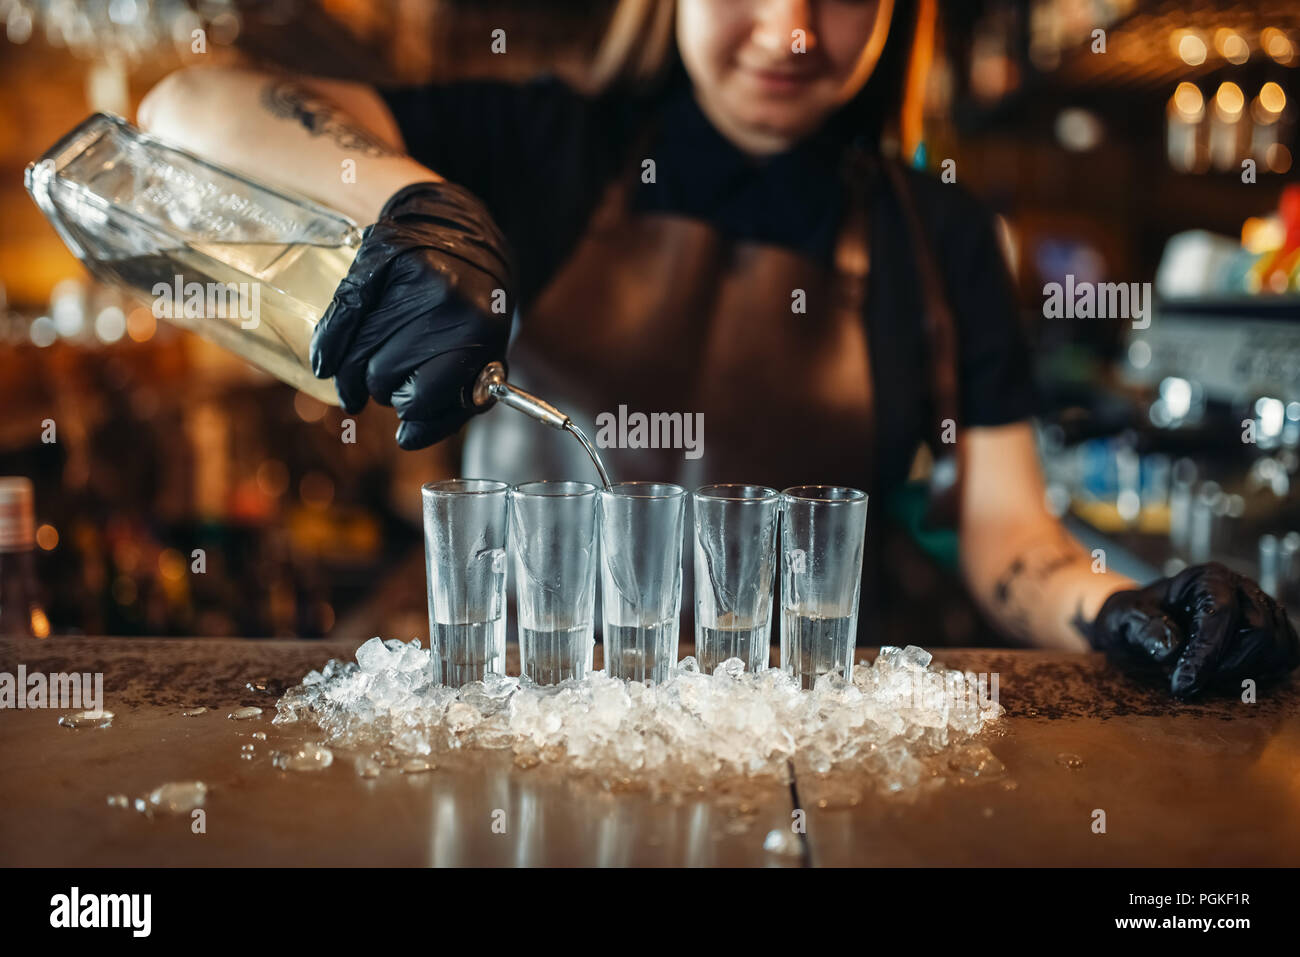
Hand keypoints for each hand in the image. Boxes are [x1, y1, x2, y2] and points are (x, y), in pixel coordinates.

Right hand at [310, 181, 513, 449]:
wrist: (461, 233)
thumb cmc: (470, 311)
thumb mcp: (481, 356)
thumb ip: (453, 406)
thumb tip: (406, 440)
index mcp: (479, 332)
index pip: (421, 397)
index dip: (411, 405)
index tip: (409, 401)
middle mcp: (446, 302)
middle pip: (382, 377)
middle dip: (382, 386)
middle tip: (390, 375)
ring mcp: (411, 277)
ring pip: (358, 353)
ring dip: (355, 373)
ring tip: (364, 369)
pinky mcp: (379, 256)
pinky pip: (343, 310)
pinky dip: (328, 344)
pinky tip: (324, 366)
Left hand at [1090, 562, 1299, 697]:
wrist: (1144, 625)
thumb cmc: (1135, 618)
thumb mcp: (1121, 617)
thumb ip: (1142, 626)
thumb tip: (1172, 647)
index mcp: (1208, 578)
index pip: (1221, 613)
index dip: (1204, 654)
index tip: (1182, 685)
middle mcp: (1242, 590)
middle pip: (1258, 632)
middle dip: (1223, 665)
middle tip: (1190, 681)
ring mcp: (1263, 611)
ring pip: (1276, 648)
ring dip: (1242, 672)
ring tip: (1205, 676)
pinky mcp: (1273, 634)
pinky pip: (1286, 657)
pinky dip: (1263, 673)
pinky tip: (1228, 677)